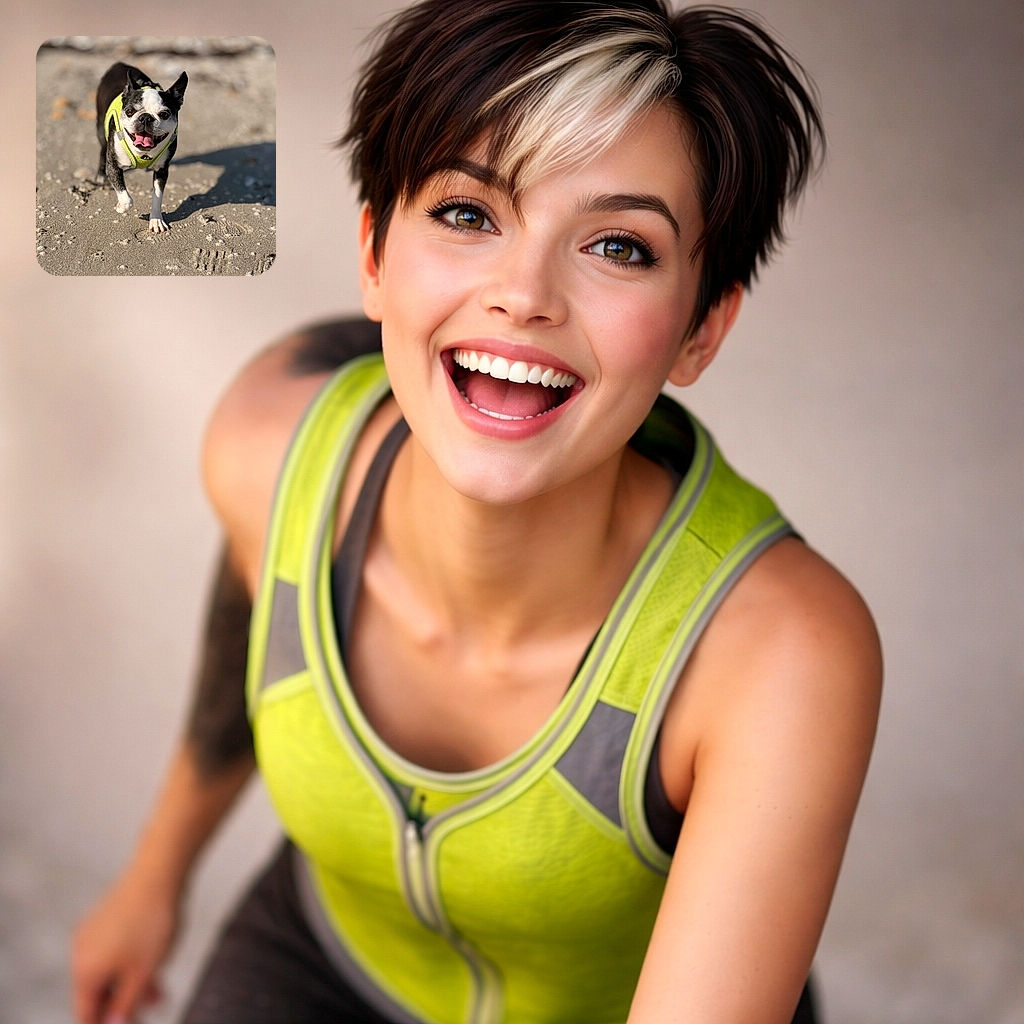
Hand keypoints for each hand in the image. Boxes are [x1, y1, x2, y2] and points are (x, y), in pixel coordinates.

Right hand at [71, 863, 179, 1023]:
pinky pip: (112, 951)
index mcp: (84, 972)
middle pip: (98, 992)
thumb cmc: (151, 923)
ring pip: (109, 970)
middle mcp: (80, 953)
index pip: (86, 1014)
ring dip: (130, 984)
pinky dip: (129, 963)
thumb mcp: (143, 972)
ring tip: (159, 990)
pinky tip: (152, 963)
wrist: (158, 874)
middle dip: (123, 1004)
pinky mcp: (103, 918)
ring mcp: (90, 934)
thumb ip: (126, 1005)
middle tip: (152, 1008)